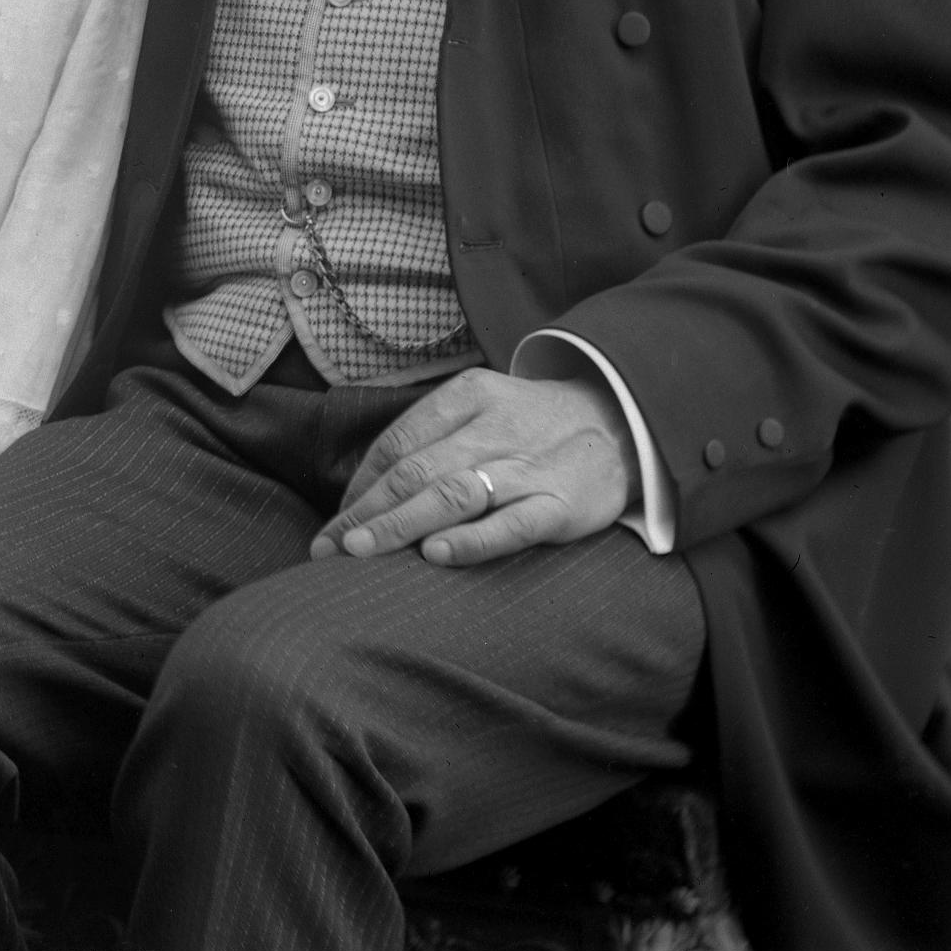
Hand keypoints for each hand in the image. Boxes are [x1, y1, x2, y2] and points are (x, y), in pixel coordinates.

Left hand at [311, 367, 630, 566]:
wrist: (622, 423)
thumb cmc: (533, 425)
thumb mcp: (482, 409)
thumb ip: (431, 438)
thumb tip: (365, 489)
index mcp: (468, 396)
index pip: (397, 443)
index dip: (359, 486)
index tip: (333, 523)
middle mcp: (493, 428)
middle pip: (415, 471)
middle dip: (365, 511)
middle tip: (328, 548)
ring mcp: (528, 466)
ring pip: (452, 494)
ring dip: (400, 525)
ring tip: (360, 552)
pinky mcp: (561, 504)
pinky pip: (512, 523)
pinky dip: (473, 539)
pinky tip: (436, 554)